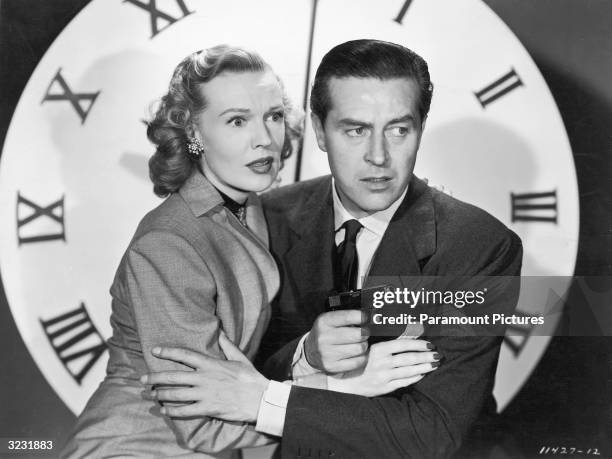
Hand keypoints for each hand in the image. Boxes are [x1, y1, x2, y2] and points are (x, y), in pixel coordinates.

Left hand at [140, 333, 268, 422]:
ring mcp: (205, 394)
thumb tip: (220, 332)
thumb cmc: (250, 377)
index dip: (168, 352)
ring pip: (176, 395)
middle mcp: (204, 378)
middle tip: (143, 379)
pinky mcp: (208, 408)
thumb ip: (227, 345)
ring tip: (152, 394)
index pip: (185, 355)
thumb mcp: (239, 358)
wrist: (260, 399)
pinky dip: (172, 411)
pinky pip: (185, 411)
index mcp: (211, 364)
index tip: (155, 350)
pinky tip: (165, 411)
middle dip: (156, 378)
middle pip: (174, 377)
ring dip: (161, 394)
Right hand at [304, 309, 368, 372]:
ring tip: (358, 343)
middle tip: (363, 333)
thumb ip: (346, 318)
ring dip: (363, 346)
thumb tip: (366, 320)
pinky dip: (362, 357)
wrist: (310, 351)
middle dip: (364, 333)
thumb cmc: (325, 333)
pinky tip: (357, 354)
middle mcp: (324, 337)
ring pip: (359, 349)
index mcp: (324, 322)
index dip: (361, 317)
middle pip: (357, 335)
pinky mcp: (332, 367)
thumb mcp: (330, 320)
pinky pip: (357, 362)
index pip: (347, 317)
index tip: (365, 318)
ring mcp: (327, 354)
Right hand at [328, 338, 439, 396]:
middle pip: (409, 358)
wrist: (345, 382)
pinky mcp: (385, 388)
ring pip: (409, 371)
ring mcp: (384, 376)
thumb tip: (410, 333)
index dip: (419, 344)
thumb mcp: (372, 349)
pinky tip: (423, 373)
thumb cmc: (359, 362)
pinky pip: (404, 382)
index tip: (430, 344)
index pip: (403, 344)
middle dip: (426, 356)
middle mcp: (382, 363)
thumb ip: (391, 343)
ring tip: (435, 364)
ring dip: (424, 367)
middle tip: (438, 355)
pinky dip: (415, 377)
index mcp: (378, 349)